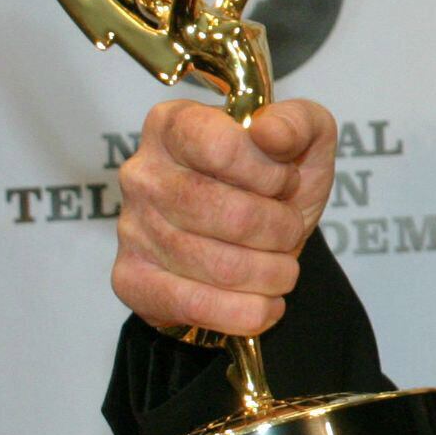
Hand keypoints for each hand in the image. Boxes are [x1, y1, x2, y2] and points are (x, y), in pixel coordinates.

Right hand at [112, 99, 337, 335]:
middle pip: (229, 215)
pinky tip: (264, 302)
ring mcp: (131, 228)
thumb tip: (270, 132)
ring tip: (280, 265)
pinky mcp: (131, 280)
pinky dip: (249, 311)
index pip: (222, 148)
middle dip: (280, 230)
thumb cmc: (274, 184)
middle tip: (288, 230)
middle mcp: (142, 173)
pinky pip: (198, 306)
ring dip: (273, 272)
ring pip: (221, 267)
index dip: (270, 174)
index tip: (283, 181)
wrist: (256, 241)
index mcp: (175, 124)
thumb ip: (299, 123)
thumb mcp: (305, 143)